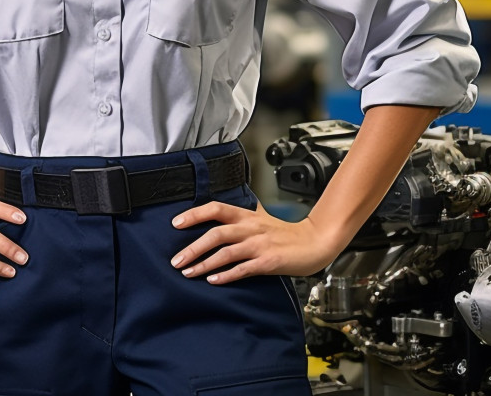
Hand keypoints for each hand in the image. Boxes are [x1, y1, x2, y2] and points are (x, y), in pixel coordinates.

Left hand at [170, 201, 338, 283]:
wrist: (314, 242)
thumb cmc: (285, 233)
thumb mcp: (260, 219)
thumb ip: (240, 219)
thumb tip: (215, 219)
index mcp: (246, 215)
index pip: (215, 208)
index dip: (194, 214)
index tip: (176, 223)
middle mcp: (250, 227)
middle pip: (215, 233)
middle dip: (192, 248)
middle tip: (176, 260)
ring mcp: (259, 245)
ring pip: (225, 253)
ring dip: (204, 264)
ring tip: (188, 273)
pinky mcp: (268, 261)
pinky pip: (243, 269)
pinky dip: (226, 275)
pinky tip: (213, 281)